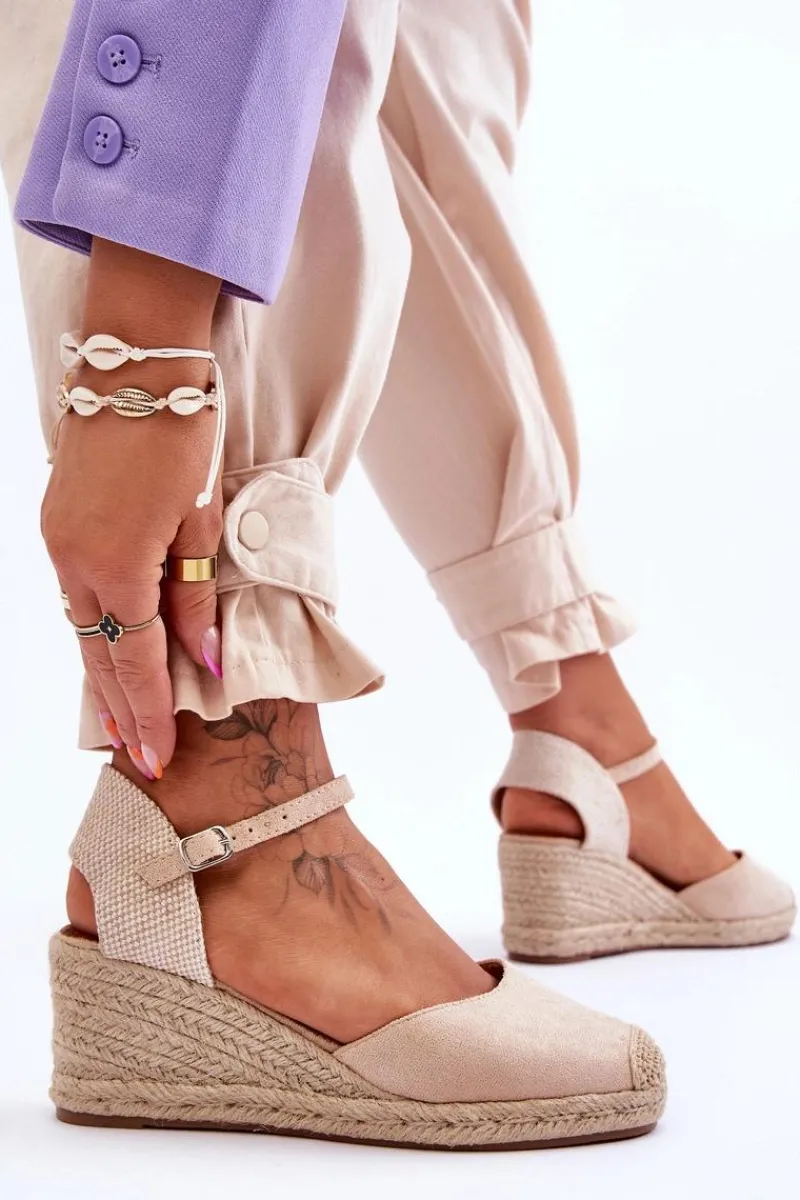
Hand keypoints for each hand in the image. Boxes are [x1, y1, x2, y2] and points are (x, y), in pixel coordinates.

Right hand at [43, 404, 222, 778]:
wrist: (136, 359)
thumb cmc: (181, 431)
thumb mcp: (200, 521)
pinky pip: (73, 593)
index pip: (136, 660)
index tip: (157, 756)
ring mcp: (57, 539)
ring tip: (117, 720)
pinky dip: (92, 629)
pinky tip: (104, 650)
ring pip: (80, 626)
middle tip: (134, 759)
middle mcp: (73, 560)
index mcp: (114, 565)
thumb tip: (202, 661)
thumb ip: (195, 598)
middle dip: (119, 709)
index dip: (149, 711)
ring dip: (101, 673)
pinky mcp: (56, 520)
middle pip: (98, 654)